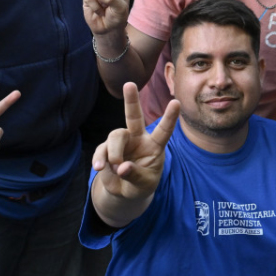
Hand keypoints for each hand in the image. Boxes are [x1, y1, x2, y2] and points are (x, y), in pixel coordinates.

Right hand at [92, 84, 177, 198]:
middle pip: (134, 116)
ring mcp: (121, 142)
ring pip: (115, 136)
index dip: (169, 117)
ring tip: (114, 167)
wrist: (125, 191)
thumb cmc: (141, 184)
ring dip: (114, 152)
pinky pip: (102, 150)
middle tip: (129, 84)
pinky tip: (99, 168)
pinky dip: (100, 160)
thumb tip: (120, 167)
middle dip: (131, 100)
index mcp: (154, 145)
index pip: (164, 130)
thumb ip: (135, 175)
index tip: (176, 102)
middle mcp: (138, 138)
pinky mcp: (106, 149)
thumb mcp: (144, 185)